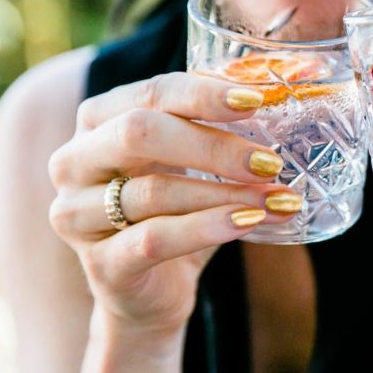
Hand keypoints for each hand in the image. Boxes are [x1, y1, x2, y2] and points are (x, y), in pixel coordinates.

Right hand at [46, 73, 299, 336]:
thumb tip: (299, 77)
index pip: (151, 92)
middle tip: (269, 161)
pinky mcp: (100, 264)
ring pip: (154, 191)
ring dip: (224, 193)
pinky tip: (249, 222)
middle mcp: (73, 161)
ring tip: (276, 197)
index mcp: (96, 120)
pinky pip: (156, 239)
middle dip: (212, 145)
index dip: (204, 94)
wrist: (149, 295)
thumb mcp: (195, 160)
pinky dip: (208, 228)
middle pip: (140, 133)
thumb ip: (226, 121)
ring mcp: (77, 214)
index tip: (257, 102)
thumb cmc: (175, 212)